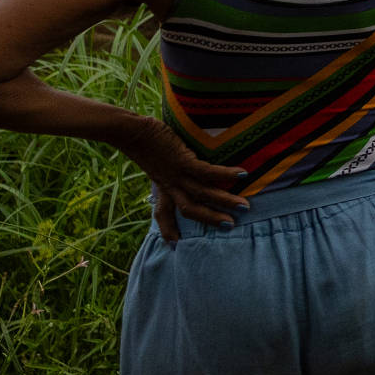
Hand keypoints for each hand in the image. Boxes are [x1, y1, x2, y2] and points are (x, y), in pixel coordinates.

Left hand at [118, 117, 248, 241]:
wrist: (130, 131)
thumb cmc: (141, 139)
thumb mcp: (150, 158)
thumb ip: (161, 164)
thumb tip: (169, 159)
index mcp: (160, 185)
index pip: (162, 212)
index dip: (167, 229)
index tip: (173, 244)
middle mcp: (169, 184)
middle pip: (190, 209)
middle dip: (211, 218)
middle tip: (231, 226)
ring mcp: (176, 173)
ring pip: (201, 193)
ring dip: (224, 201)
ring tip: (244, 206)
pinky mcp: (182, 159)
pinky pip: (206, 171)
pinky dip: (225, 174)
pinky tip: (242, 174)